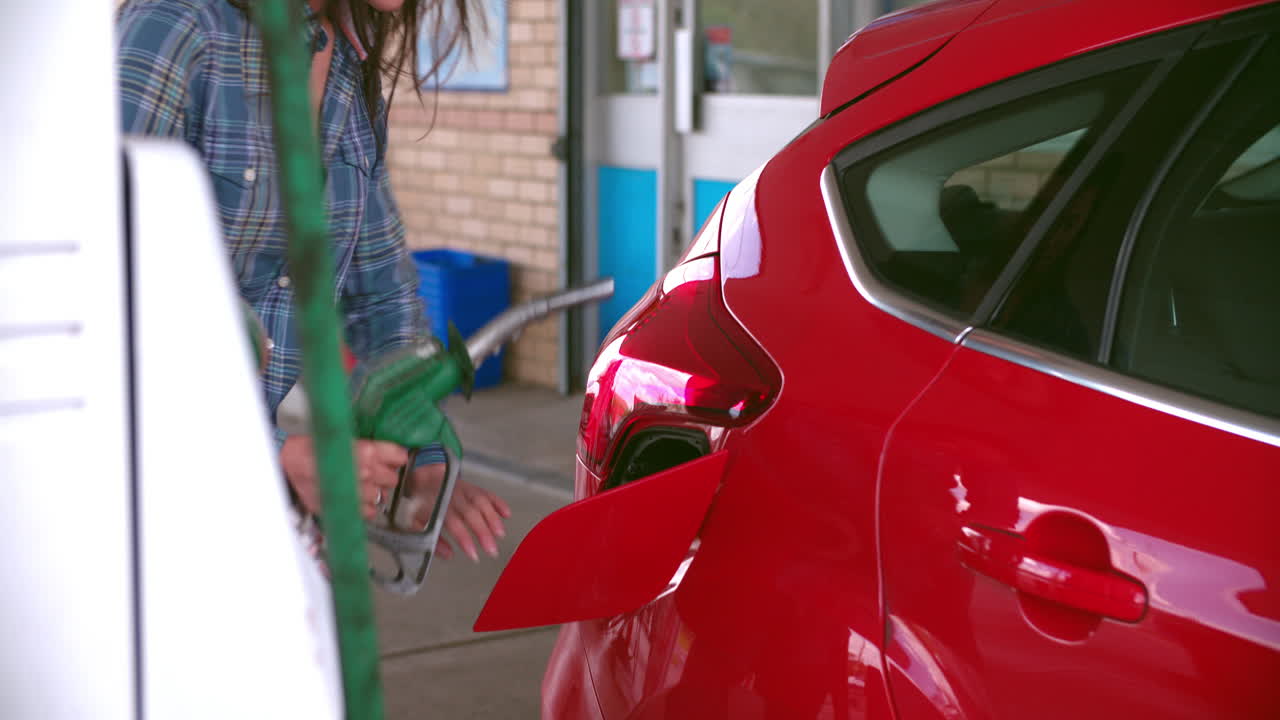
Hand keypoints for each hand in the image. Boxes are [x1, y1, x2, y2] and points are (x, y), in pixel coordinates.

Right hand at [280, 435, 406, 518]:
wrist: (286, 464)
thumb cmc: (311, 448)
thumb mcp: (340, 437)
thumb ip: (365, 444)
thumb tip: (387, 448)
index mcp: (365, 451)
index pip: (398, 456)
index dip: (396, 457)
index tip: (394, 457)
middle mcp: (364, 473)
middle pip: (392, 478)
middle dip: (385, 474)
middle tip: (374, 470)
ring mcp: (356, 493)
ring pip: (382, 496)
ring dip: (374, 490)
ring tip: (361, 484)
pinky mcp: (345, 507)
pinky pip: (369, 512)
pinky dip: (365, 506)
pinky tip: (355, 497)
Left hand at [410, 463, 511, 561]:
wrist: (424, 480)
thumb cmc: (421, 506)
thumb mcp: (416, 524)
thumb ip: (432, 540)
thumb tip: (449, 555)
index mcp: (436, 505)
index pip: (453, 522)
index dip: (464, 538)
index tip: (473, 554)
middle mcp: (452, 495)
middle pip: (470, 513)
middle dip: (483, 532)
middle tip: (492, 550)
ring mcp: (464, 489)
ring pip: (481, 501)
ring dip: (492, 518)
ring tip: (500, 534)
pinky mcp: (474, 487)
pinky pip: (488, 493)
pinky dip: (498, 502)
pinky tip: (507, 514)